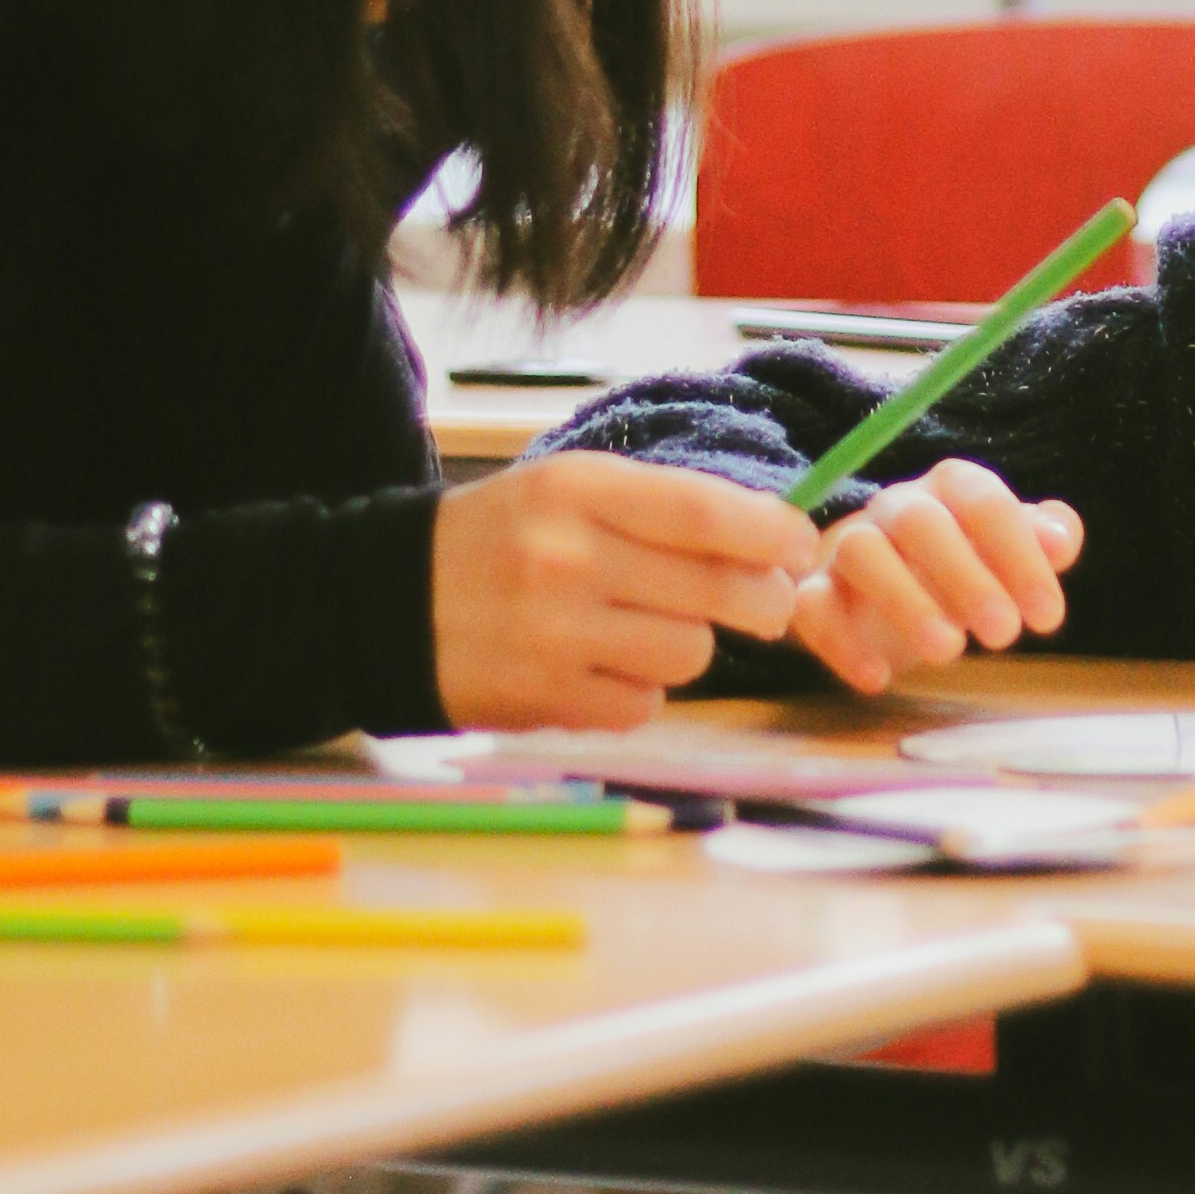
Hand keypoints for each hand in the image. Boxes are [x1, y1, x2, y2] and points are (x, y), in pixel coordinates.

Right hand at [429, 450, 822, 727]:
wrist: (391, 602)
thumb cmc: (500, 538)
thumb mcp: (568, 489)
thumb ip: (661, 506)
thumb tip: (772, 537)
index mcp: (577, 489)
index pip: (703, 511)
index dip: (771, 532)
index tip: (803, 544)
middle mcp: (568, 560)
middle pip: (715, 590)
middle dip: (762, 599)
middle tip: (768, 603)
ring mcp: (557, 636)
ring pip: (689, 653)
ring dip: (691, 644)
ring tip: (656, 628)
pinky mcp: (547, 700)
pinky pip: (644, 704)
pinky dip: (641, 689)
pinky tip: (607, 665)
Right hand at [783, 461, 1085, 698]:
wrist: (877, 590)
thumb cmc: (958, 566)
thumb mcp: (1004, 554)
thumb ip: (1038, 540)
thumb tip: (1062, 538)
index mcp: (949, 490)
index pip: (982, 501)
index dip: (1019, 555)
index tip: (1049, 617)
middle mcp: (895, 509)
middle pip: (920, 522)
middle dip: (966, 576)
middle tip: (1005, 635)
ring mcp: (847, 547)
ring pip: (863, 554)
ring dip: (906, 601)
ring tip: (949, 652)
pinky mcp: (813, 592)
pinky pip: (813, 606)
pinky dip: (840, 642)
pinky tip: (878, 679)